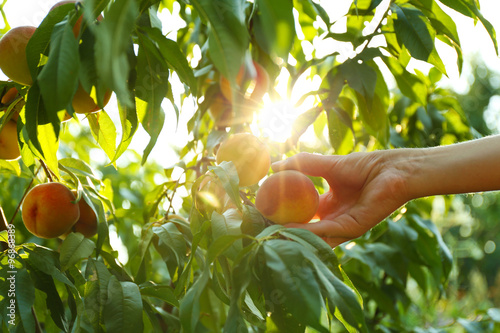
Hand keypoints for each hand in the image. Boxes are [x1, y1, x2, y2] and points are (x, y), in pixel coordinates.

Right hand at [271, 151, 410, 246]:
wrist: (392, 169)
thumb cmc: (364, 165)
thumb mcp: (326, 164)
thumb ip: (301, 165)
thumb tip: (273, 166)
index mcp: (328, 204)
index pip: (300, 213)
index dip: (283, 213)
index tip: (263, 211)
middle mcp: (333, 218)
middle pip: (305, 228)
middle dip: (285, 230)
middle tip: (261, 228)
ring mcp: (342, 226)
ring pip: (314, 235)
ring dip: (293, 235)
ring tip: (271, 233)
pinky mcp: (352, 229)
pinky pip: (327, 232)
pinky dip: (309, 231)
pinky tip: (291, 228)